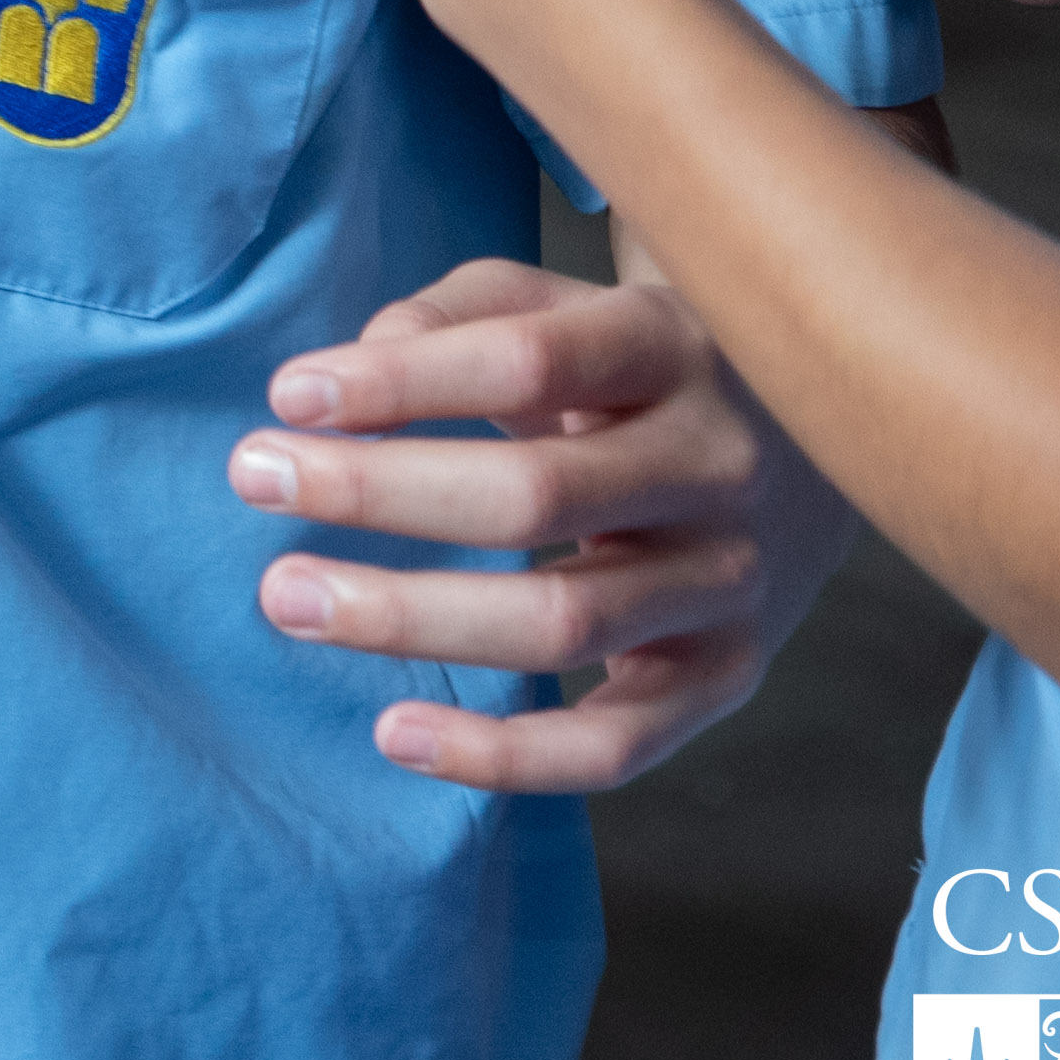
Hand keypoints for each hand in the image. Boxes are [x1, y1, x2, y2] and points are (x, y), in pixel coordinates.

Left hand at [232, 258, 844, 788]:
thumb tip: (342, 382)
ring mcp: (732, 581)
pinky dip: (507, 757)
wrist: (810, 445)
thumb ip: (452, 315)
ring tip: (285, 598)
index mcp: (670, 348)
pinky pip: (619, 745)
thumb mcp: (558, 302)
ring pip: (565, 620)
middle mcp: (717, 466)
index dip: (401, 379)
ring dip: (409, 617)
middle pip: (536, 493)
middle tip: (249, 477)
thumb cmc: (627, 366)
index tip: (286, 395)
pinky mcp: (727, 674)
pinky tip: (394, 736)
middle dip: (378, 492)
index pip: (530, 359)